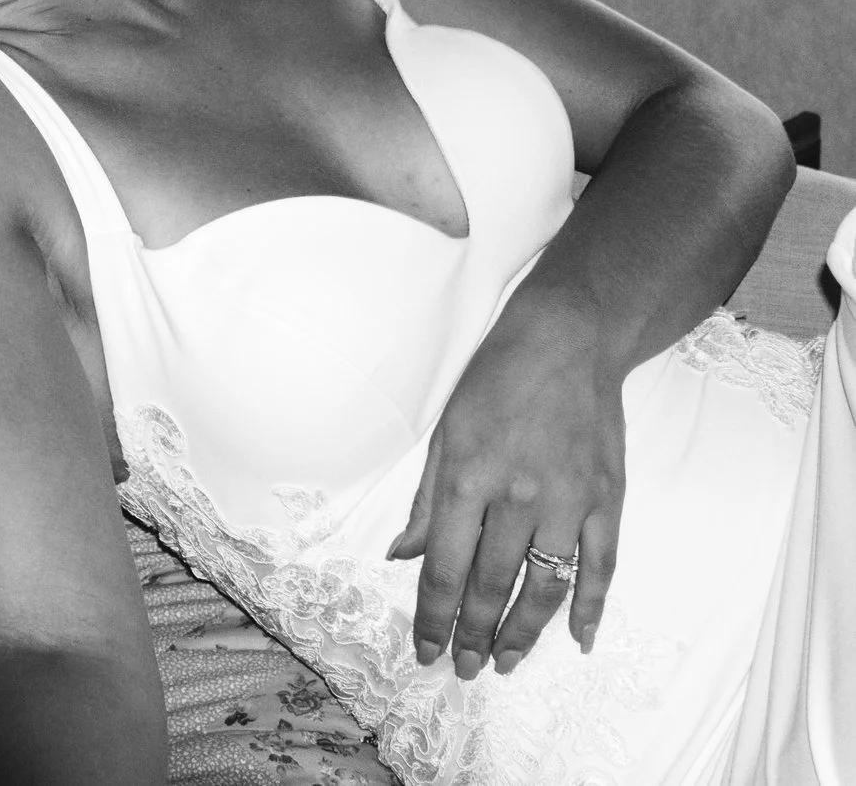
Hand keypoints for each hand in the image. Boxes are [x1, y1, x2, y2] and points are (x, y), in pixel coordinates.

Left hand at [389, 309, 625, 676]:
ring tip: (506, 660)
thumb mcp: (444, 433)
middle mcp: (518, 497)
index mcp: (468, 480)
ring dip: (525, 632)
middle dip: (474, 634)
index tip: (427, 650)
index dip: (435, 617)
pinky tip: (578, 638)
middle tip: (466, 668)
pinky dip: (591, 607)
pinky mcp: (607, 500)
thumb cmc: (494, 381)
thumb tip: (403, 556)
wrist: (567, 342)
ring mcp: (568, 501)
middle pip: (493, 585)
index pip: (446, 569)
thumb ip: (427, 502)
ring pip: (547, 587)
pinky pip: (601, 566)